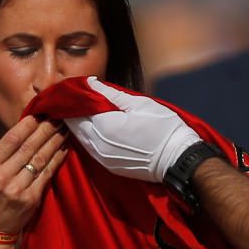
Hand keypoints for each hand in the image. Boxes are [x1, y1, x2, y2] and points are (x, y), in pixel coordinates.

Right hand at [0, 116, 68, 233]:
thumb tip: (21, 132)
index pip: (10, 140)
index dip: (26, 125)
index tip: (39, 113)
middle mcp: (1, 176)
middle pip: (28, 147)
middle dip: (45, 129)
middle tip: (57, 115)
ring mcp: (17, 189)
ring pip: (40, 159)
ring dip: (54, 141)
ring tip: (64, 128)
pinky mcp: (31, 199)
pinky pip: (47, 175)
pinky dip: (57, 160)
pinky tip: (64, 149)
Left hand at [66, 77, 199, 181]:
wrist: (176, 159)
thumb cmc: (162, 127)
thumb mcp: (139, 103)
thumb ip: (110, 94)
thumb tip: (89, 82)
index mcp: (105, 124)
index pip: (76, 108)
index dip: (72, 97)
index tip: (73, 88)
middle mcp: (98, 143)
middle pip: (73, 124)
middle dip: (72, 111)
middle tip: (75, 98)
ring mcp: (102, 157)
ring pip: (79, 137)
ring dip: (78, 125)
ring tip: (82, 111)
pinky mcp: (108, 166)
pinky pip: (89, 149)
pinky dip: (87, 137)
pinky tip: (93, 128)